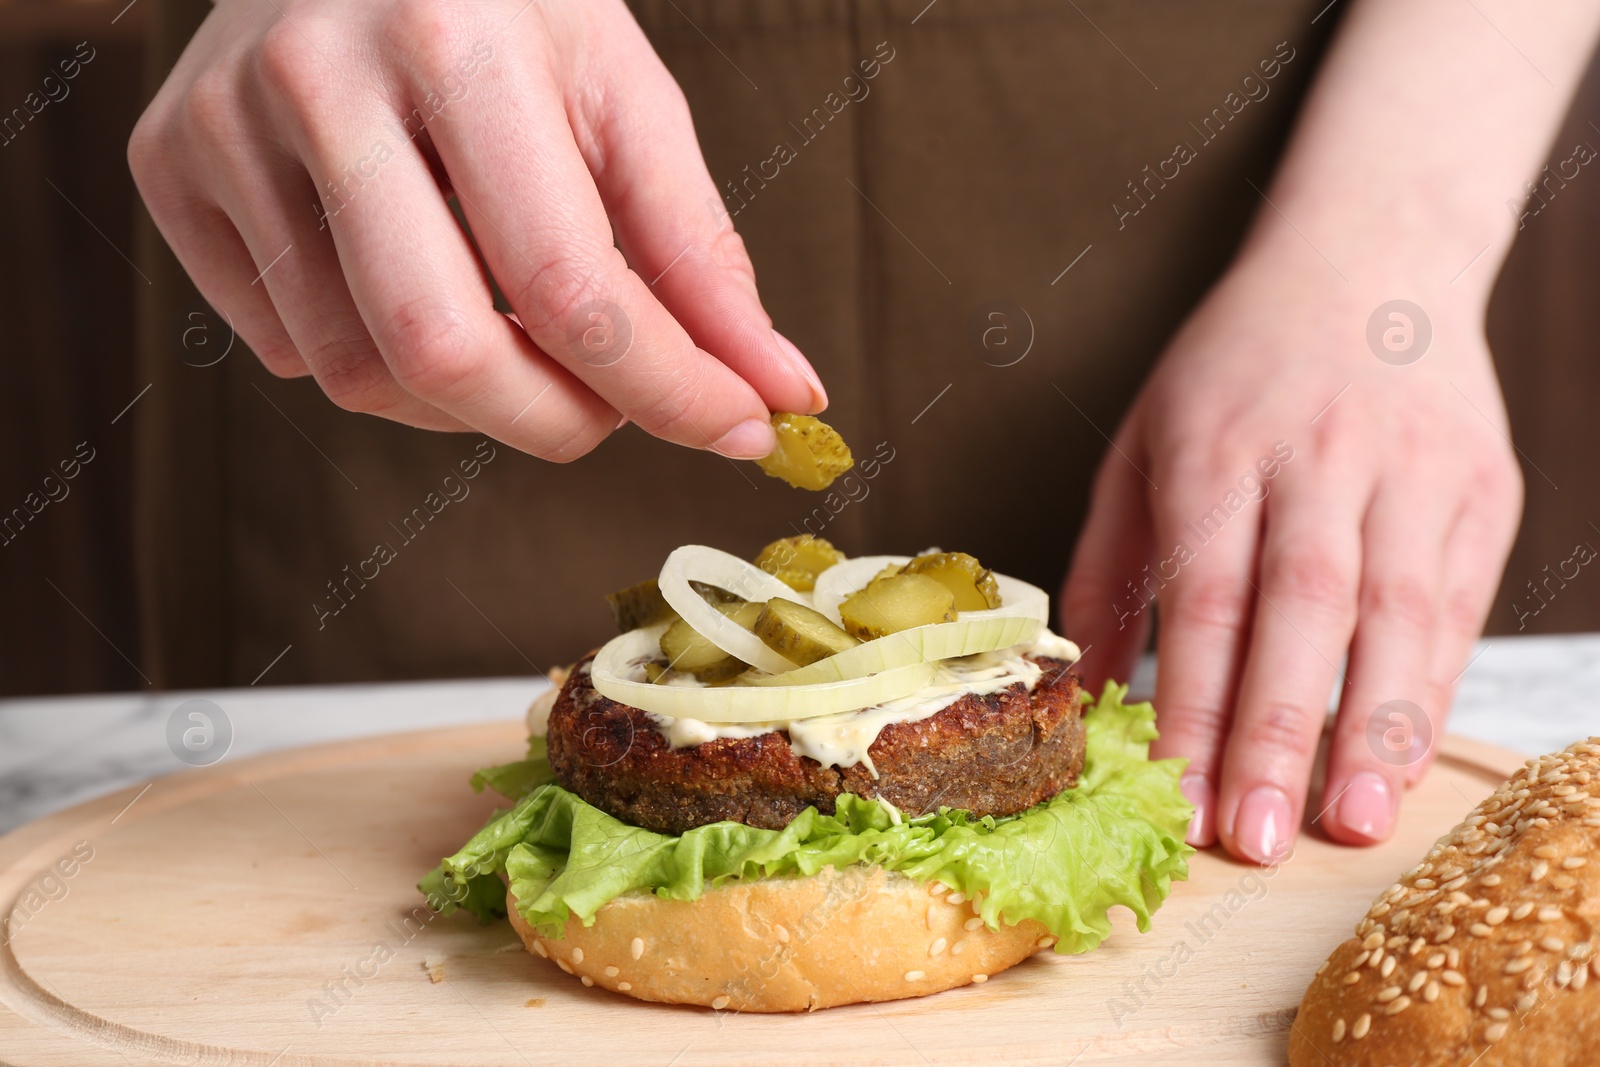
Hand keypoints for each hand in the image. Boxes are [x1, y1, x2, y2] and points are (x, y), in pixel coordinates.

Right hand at [129, 0, 823, 459]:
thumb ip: (699, 252)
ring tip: (517, 328)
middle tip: (613, 410)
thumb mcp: (622, 95)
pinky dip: (381, 360)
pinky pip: (289, 349)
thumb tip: (775, 392)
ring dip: (470, 403)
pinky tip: (417, 282)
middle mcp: (319, 78)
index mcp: (456, 39)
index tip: (742, 430)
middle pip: (443, 353)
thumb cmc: (507, 8)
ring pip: (359, 375)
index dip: (669, 389)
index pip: (571, 284)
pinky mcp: (166, 165)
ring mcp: (222, 125)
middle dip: (558, 423)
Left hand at [1060, 236, 1522, 863]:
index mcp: (1217, 444)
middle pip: (1303, 609)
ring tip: (1346, 824)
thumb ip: (1108, 565)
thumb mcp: (1140, 441)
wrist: (1370, 260)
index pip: (1205, 592)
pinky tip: (1399, 762)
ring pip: (1396, 613)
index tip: (1175, 792)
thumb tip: (1078, 687)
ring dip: (1371, 728)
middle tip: (1257, 837)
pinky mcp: (1479, 490)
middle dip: (1278, 731)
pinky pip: (1458, 606)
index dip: (1191, 699)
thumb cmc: (1232, 369)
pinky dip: (1429, 689)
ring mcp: (1411, 470)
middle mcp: (1319, 456)